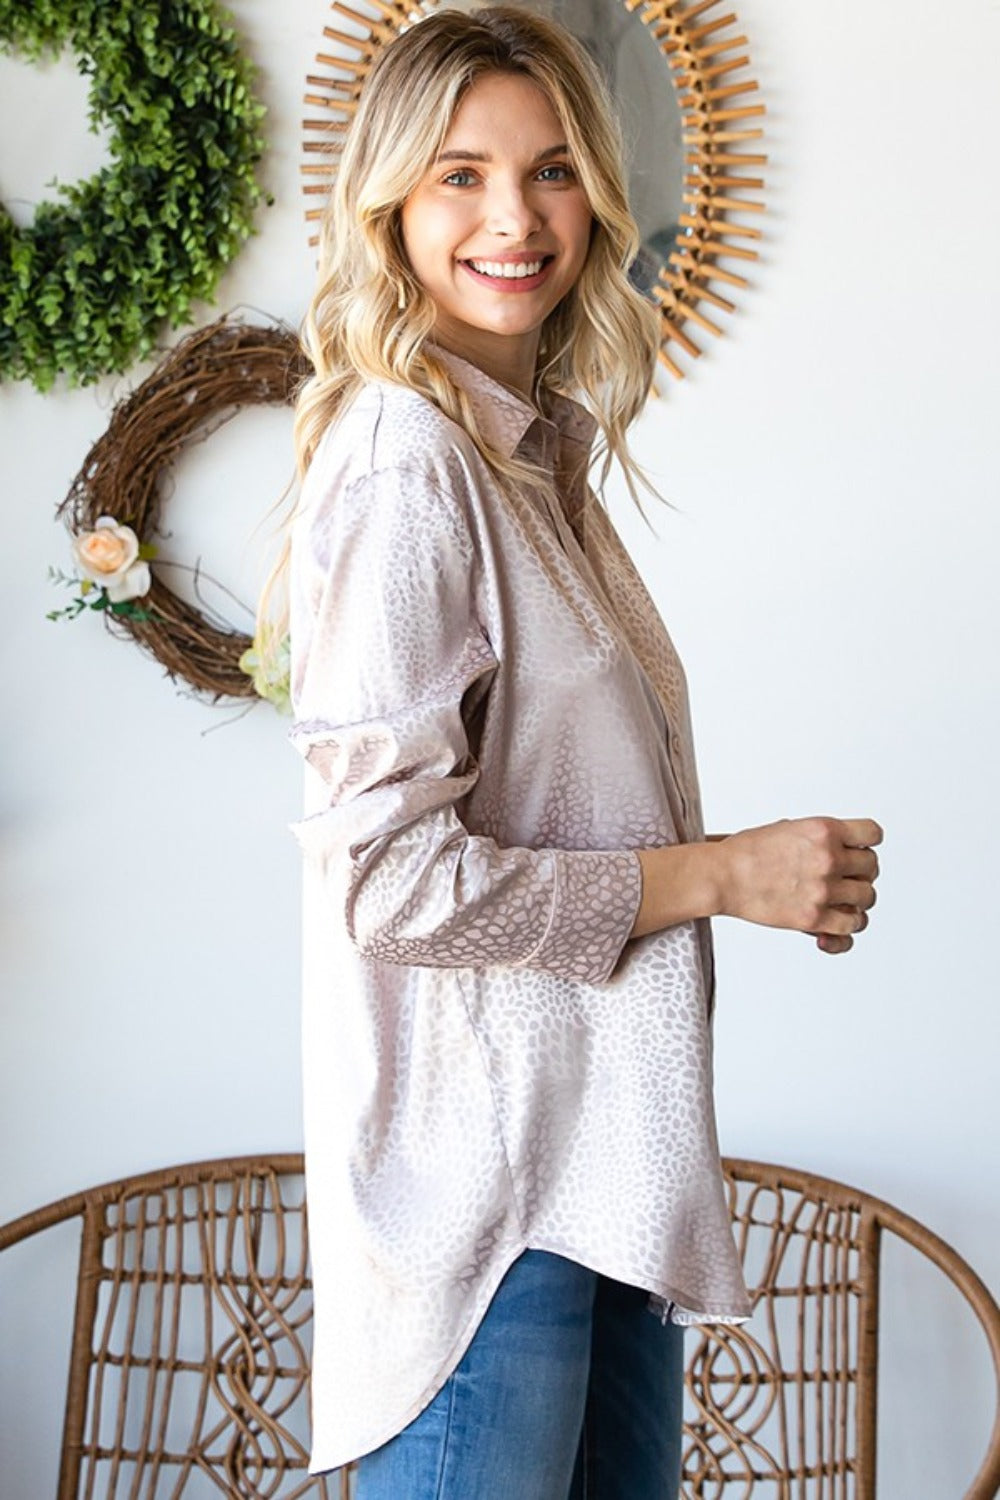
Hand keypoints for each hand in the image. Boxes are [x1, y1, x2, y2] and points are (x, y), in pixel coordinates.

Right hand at [716, 817, 881, 952]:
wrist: (722, 876)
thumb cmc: (746, 852)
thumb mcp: (787, 829)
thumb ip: (818, 838)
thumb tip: (837, 849)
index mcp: (823, 829)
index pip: (873, 834)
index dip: (866, 844)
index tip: (857, 851)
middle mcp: (828, 857)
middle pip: (872, 867)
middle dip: (860, 874)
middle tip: (846, 880)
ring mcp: (823, 889)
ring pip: (867, 898)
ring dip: (856, 902)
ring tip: (841, 903)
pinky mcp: (813, 917)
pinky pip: (852, 926)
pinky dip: (847, 928)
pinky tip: (833, 927)